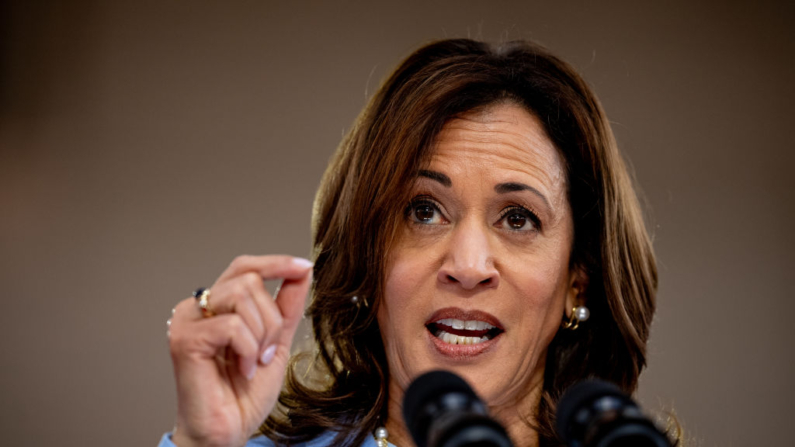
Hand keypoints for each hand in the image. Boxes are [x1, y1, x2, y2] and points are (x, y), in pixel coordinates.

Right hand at [167, 255, 312, 446]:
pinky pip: (233, 325)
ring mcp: (187, 321)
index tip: (304, 267)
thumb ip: (286, 307)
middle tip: (267, 352)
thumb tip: (302, 271)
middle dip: (271, 318)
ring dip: (261, 334)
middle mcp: (197, 307)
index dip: (275, 263)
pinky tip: (242, 369)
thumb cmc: (244, 393)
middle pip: (249, 280)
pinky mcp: (185, 339)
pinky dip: (248, 350)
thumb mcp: (276, 341)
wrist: (227, 431)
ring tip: (253, 362)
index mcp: (216, 305)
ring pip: (242, 296)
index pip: (245, 266)